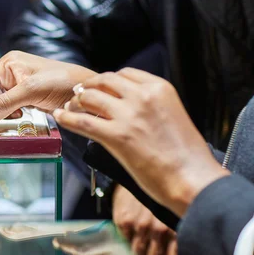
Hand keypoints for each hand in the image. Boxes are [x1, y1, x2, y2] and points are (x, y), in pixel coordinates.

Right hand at [0, 51, 95, 125]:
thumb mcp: (31, 90)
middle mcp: (9, 72)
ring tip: (18, 114)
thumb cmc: (61, 82)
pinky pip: (6, 107)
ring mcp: (16, 84)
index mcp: (8, 63)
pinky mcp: (24, 96)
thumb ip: (5, 103)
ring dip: (1, 112)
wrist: (85, 91)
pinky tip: (22, 114)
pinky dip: (9, 114)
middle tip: (6, 117)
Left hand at [54, 68, 229, 216]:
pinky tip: (60, 117)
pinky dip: (67, 118)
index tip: (99, 86)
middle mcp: (142, 96)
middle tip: (79, 94)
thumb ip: (151, 106)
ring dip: (75, 101)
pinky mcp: (116, 136)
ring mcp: (128, 115)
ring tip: (69, 107)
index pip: (125, 74)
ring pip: (90, 97)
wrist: (193, 179)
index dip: (107, 80)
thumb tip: (129, 108)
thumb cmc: (187, 156)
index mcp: (159, 89)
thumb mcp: (173, 116)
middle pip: (104, 81)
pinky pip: (82, 121)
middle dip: (89, 87)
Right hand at [113, 186, 180, 254]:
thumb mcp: (174, 215)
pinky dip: (127, 246)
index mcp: (176, 230)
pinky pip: (125, 244)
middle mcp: (159, 229)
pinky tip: (131, 244)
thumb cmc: (159, 198)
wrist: (137, 176)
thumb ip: (177, 236)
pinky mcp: (124, 222)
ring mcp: (140, 226)